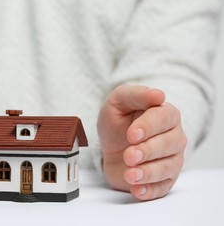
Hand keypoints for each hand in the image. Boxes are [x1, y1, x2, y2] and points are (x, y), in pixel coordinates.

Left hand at [97, 85, 186, 200]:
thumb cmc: (118, 122)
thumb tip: (158, 94)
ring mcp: (172, 159)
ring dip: (149, 172)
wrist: (112, 146)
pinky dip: (150, 190)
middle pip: (169, 144)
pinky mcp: (164, 180)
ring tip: (130, 174)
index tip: (131, 134)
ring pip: (168, 167)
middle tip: (128, 155)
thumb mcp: (118, 103)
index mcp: (165, 114)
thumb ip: (134, 95)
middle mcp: (174, 136)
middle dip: (147, 151)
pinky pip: (163, 188)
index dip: (148, 127)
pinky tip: (137, 190)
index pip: (164, 118)